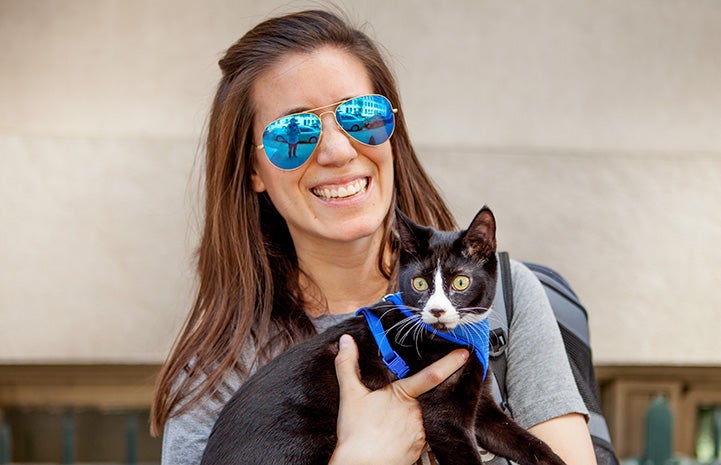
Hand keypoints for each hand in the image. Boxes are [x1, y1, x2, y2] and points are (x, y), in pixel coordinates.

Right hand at [329, 334, 468, 464]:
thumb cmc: (356, 434)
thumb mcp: (349, 395)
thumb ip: (347, 364)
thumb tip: (345, 342)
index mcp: (403, 395)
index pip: (433, 374)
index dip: (451, 362)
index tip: (465, 353)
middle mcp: (417, 412)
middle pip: (431, 395)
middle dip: (429, 391)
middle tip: (420, 389)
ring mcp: (421, 431)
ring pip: (427, 414)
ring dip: (420, 410)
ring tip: (400, 415)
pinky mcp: (421, 446)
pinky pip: (424, 431)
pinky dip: (416, 427)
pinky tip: (401, 429)